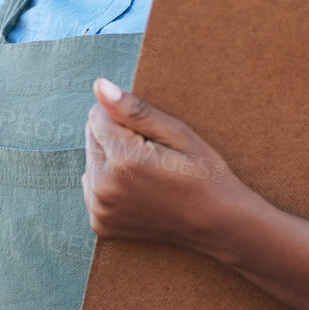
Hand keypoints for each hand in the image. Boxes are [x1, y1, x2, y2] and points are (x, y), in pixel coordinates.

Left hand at [81, 76, 259, 252]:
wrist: (217, 223)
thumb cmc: (204, 173)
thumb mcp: (177, 133)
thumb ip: (133, 109)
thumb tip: (99, 86)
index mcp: (123, 159)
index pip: (98, 115)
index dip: (126, 120)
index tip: (152, 138)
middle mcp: (103, 187)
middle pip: (91, 138)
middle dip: (116, 138)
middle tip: (153, 156)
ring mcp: (100, 209)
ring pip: (91, 162)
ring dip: (111, 161)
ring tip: (148, 174)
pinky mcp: (101, 223)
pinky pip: (93, 187)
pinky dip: (110, 184)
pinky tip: (139, 190)